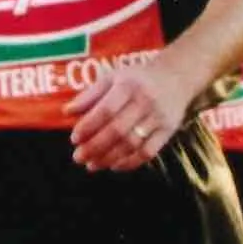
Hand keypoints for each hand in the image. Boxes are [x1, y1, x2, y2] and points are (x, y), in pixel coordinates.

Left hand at [68, 56, 196, 172]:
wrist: (176, 77)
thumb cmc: (137, 79)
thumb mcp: (112, 78)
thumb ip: (90, 95)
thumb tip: (67, 111)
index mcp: (127, 86)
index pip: (106, 110)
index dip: (88, 127)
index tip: (74, 139)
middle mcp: (145, 102)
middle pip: (118, 130)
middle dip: (95, 147)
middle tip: (78, 157)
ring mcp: (158, 118)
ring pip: (132, 144)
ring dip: (109, 158)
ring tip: (92, 165)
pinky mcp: (168, 131)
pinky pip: (148, 152)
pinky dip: (130, 162)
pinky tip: (114, 166)